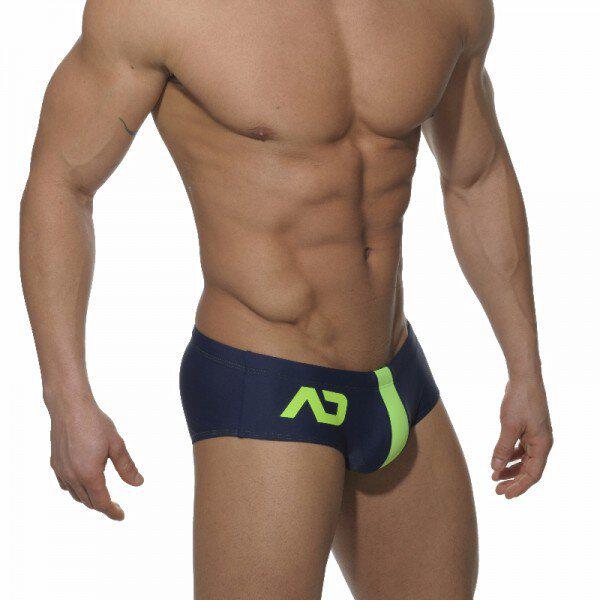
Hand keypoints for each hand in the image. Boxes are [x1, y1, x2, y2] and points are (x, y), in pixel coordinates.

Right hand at [49, 402, 142, 519]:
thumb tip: (138, 483)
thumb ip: (127, 467)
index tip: (121, 516)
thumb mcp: (117, 445)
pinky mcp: (55, 463)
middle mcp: (72, 477)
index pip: (102, 502)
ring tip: (101, 496)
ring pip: (75, 495)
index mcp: (89, 474)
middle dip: (102, 506)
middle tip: (115, 507)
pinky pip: (65, 485)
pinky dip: (76, 489)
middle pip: (88, 502)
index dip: (112, 511)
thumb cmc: (95, 423)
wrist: (69, 407)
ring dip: (89, 499)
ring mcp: (61, 471)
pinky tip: (83, 483)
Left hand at [491, 376, 552, 498]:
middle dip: (513, 481)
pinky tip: (500, 461)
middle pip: (529, 470)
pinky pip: (521, 449)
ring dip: (511, 469)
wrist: (524, 379)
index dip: (519, 487)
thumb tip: (496, 468)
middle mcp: (542, 443)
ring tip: (495, 477)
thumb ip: (502, 448)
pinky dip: (511, 456)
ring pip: (524, 460)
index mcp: (542, 445)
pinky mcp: (528, 429)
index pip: (532, 474)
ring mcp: (536, 436)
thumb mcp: (509, 426)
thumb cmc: (520, 401)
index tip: (505, 495)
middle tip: (497, 490)